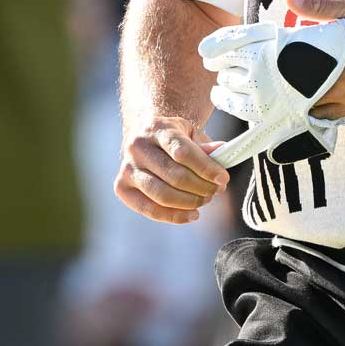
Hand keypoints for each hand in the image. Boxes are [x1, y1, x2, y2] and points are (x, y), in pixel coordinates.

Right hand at [112, 115, 229, 224]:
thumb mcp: (189, 133)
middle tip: (216, 191)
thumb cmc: (171, 138)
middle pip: (174, 176)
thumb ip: (205, 146)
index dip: (206, 168)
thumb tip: (222, 154)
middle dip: (201, 188)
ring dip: (190, 202)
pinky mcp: (121, 187)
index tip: (223, 179)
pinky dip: (174, 216)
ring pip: (162, 195)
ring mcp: (127, 168)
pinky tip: (192, 215)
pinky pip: (149, 209)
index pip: (183, 152)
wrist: (143, 138)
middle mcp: (137, 147)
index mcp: (156, 128)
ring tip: (205, 201)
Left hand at [286, 0, 344, 118]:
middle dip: (294, 94)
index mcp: (334, 63)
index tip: (274, 73)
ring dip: (312, 104)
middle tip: (283, 86)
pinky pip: (344, 114)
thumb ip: (322, 7)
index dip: (282, 79)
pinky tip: (330, 97)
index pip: (297, 79)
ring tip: (302, 94)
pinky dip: (332, 108)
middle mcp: (343, 88)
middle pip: (307, 100)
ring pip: (324, 112)